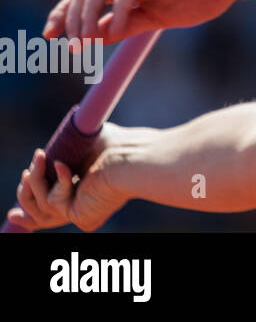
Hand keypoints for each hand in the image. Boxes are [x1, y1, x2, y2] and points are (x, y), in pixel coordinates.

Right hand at [6, 127, 128, 231]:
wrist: (135, 158)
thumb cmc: (120, 145)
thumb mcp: (85, 144)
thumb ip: (68, 148)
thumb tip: (52, 148)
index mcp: (85, 192)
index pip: (52, 202)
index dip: (31, 201)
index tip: (16, 199)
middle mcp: (83, 205)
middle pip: (38, 207)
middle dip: (28, 187)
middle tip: (27, 168)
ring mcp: (80, 212)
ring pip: (39, 203)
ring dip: (35, 179)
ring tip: (39, 156)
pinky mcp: (78, 215)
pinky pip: (52, 200)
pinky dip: (56, 179)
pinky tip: (64, 165)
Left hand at [44, 0, 240, 45]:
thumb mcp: (158, 17)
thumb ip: (126, 24)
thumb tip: (92, 38)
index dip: (66, 13)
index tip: (51, 38)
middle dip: (70, 18)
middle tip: (67, 47)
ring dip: (87, 16)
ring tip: (85, 43)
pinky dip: (118, 8)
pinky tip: (116, 28)